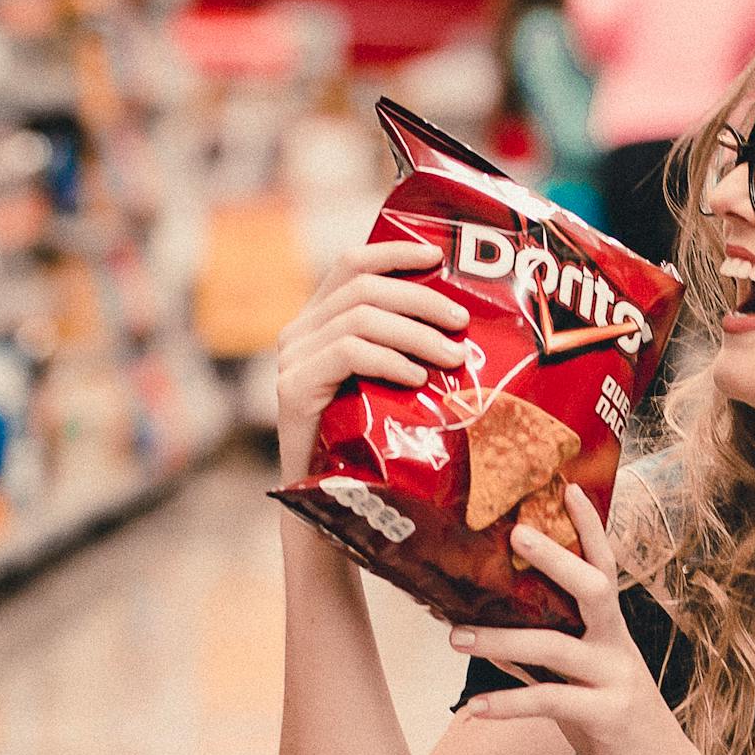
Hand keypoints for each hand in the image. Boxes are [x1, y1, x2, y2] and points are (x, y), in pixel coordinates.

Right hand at [272, 239, 476, 482]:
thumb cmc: (371, 444)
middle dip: (420, 299)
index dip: (394, 252)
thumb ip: (404, 348)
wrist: (334, 502)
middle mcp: (299, 332)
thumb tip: (462, 323)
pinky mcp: (294, 388)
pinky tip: (416, 378)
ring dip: (415, 333)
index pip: (352, 264)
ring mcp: (292, 359)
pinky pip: (348, 353)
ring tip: (452, 357)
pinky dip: (389, 360)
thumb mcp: (389, 384)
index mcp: (320, 321)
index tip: (437, 256)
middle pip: (364, 288)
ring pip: (360, 319)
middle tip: (461, 324)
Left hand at [452, 487, 724, 754]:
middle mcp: (618, 647)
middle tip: (514, 533)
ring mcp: (616, 680)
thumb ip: (546, 659)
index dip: (590, 529)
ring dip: (500, 640)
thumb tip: (492, 638)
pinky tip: (474, 708)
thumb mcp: (584, 686)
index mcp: (613, 633)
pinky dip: (508, 704)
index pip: (604, 569)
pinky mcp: (607, 716)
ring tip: (455, 636)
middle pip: (592, 589)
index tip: (569, 488)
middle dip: (555, 559)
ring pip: (555, 647)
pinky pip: (550, 702)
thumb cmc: (620, 726)